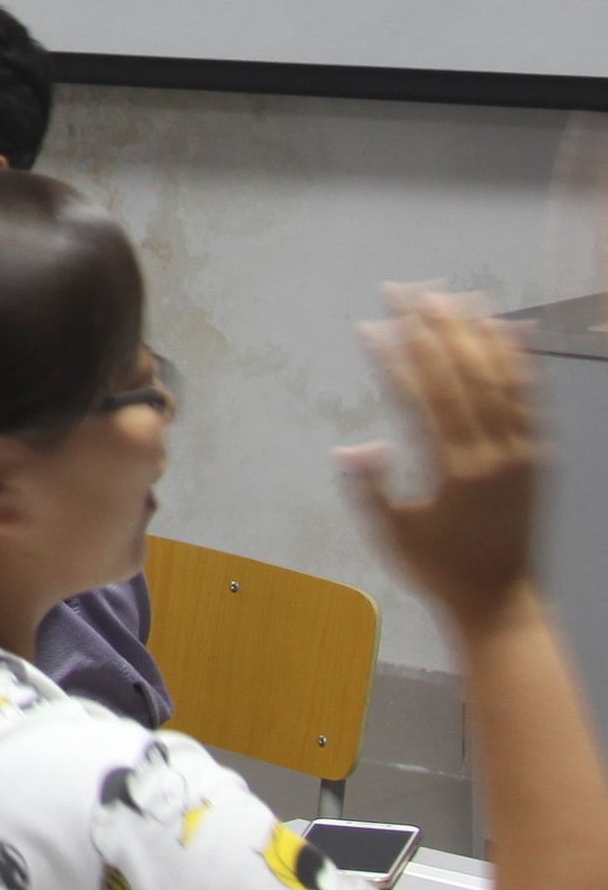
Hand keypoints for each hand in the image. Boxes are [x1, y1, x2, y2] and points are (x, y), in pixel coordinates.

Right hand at [342, 289, 541, 626]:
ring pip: (501, 378)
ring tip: (453, 296)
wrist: (501, 598)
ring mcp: (522, 450)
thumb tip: (350, 447)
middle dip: (431, 328)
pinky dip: (520, 360)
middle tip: (406, 291)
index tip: (370, 324)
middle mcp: (494, 452)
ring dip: (476, 332)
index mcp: (456, 471)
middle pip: (461, 375)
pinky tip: (508, 330)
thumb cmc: (439, 569)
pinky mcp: (538, 453)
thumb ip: (371, 490)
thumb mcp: (392, 536)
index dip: (393, 357)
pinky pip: (531, 397)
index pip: (421, 397)